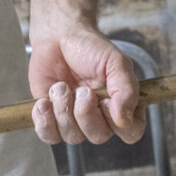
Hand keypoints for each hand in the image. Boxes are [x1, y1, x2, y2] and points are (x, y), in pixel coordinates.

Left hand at [28, 25, 145, 144]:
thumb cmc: (91, 49)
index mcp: (124, 105)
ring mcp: (76, 120)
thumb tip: (124, 119)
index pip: (130, 133)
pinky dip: (45, 120)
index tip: (106, 100)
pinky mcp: (52, 119)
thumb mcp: (117, 64)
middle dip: (86, 113)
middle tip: (82, 89)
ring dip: (64, 110)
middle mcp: (102, 117)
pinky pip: (49, 136)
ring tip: (62, 87)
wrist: (59, 38)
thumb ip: (126, 90)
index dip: (118, 123)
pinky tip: (45, 101)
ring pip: (73, 137)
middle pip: (99, 136)